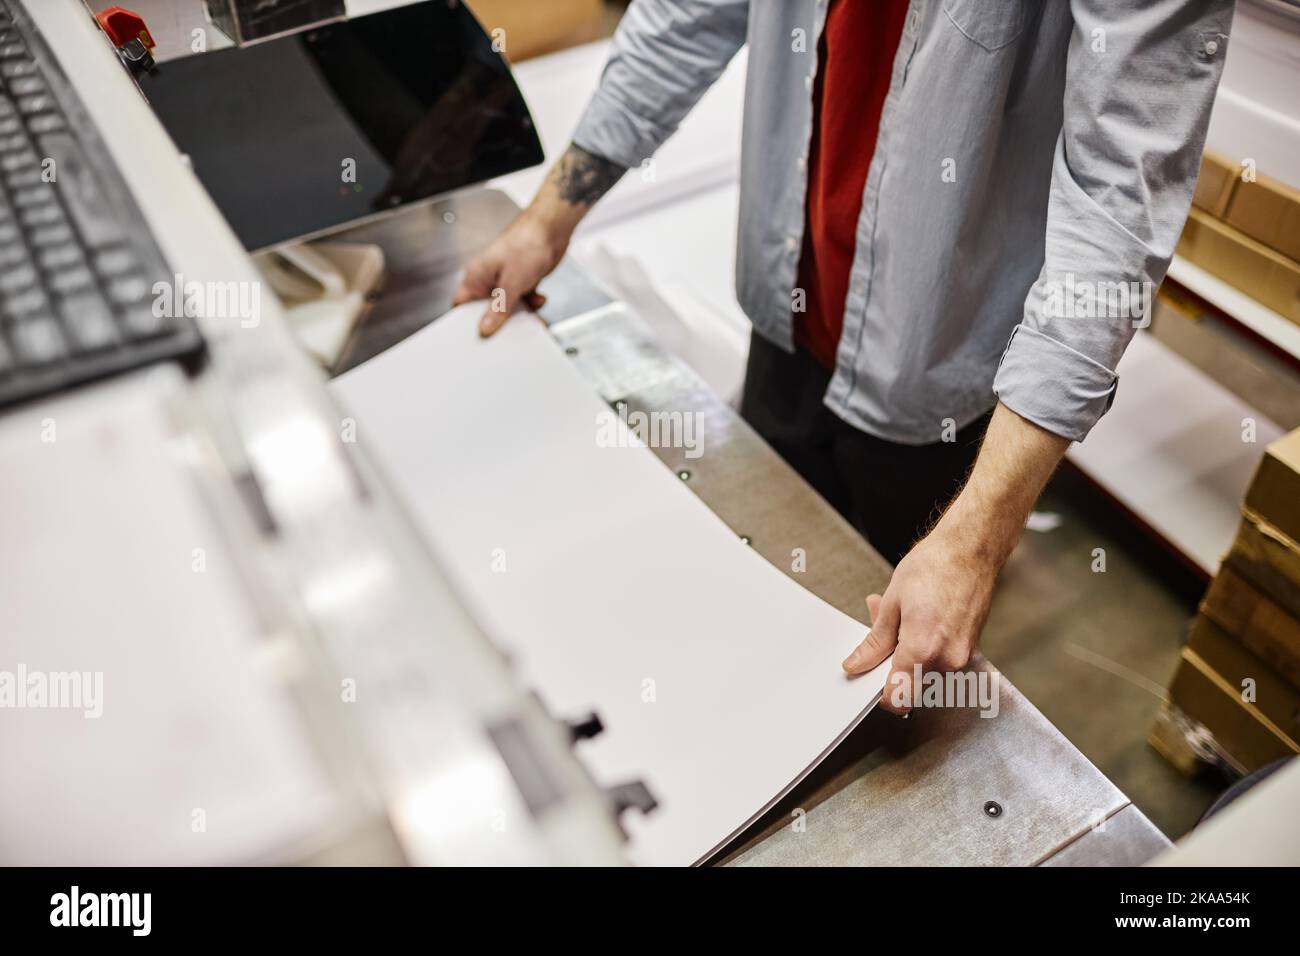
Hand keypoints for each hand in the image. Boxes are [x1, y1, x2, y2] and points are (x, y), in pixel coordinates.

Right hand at [452, 210, 567, 336]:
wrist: (552, 229)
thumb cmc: (527, 243)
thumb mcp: (511, 283)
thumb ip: (499, 308)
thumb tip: (485, 328)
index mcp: (476, 276)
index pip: (460, 303)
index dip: (465, 320)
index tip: (477, 334)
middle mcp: (488, 278)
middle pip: (485, 309)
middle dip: (499, 319)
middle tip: (509, 326)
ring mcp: (504, 280)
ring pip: (507, 307)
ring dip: (520, 311)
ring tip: (529, 308)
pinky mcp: (521, 280)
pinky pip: (522, 300)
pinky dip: (531, 303)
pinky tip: (539, 298)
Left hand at [839, 403, 1069, 711]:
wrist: (972, 548)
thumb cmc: (935, 566)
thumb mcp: (892, 602)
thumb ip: (874, 641)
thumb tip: (856, 664)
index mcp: (923, 649)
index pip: (897, 697)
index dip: (879, 696)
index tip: (866, 683)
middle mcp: (947, 659)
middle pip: (910, 683)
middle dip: (890, 663)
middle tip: (881, 631)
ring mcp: (962, 656)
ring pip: (923, 670)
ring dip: (906, 651)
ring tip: (900, 618)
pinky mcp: (969, 649)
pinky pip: (938, 658)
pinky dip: (923, 645)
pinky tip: (917, 619)